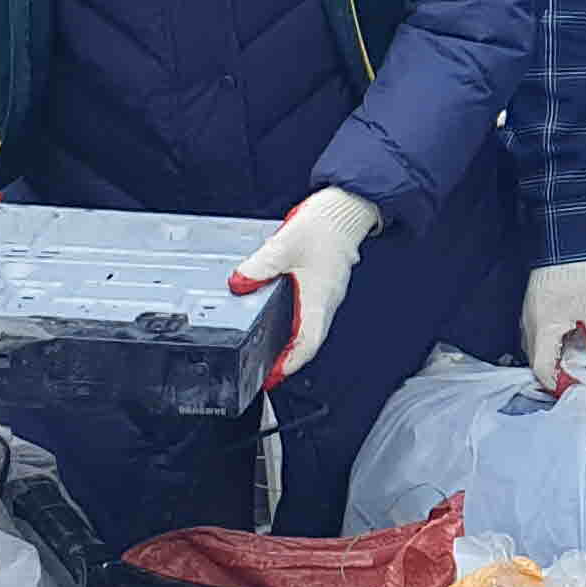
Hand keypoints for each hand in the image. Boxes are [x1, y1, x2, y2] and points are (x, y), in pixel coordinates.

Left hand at [228, 188, 380, 387]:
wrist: (347, 210)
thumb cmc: (325, 227)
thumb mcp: (285, 245)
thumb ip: (259, 266)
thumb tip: (239, 283)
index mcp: (318, 298)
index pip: (307, 343)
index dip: (289, 364)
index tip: (272, 376)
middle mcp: (326, 301)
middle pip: (309, 342)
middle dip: (288, 360)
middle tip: (265, 370)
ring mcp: (328, 295)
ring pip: (311, 330)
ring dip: (292, 345)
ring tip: (270, 353)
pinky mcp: (325, 286)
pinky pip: (312, 316)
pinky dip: (296, 328)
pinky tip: (281, 323)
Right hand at [520, 258, 585, 392]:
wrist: (567, 239)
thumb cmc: (580, 273)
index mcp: (542, 330)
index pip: (543, 371)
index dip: (560, 385)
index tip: (579, 388)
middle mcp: (530, 326)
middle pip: (540, 362)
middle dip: (561, 373)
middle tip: (585, 376)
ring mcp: (530, 316)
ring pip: (541, 349)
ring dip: (560, 358)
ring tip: (584, 359)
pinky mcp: (536, 308)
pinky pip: (542, 335)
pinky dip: (557, 343)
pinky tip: (576, 339)